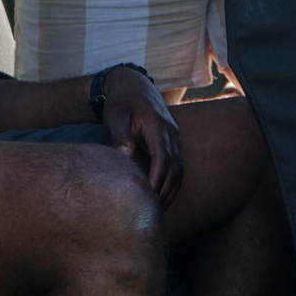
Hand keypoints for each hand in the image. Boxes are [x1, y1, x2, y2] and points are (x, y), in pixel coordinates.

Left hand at [101, 66, 183, 207]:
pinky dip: (172, 182)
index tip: (148, 197)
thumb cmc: (121, 100)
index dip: (157, 180)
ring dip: (171, 190)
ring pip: (179, 169)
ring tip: (157, 209)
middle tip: (151, 211)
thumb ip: (121, 136)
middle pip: (175, 168)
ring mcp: (174, 135)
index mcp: (158, 125)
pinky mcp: (172, 140)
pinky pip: (177, 165)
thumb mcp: (115, 115)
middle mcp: (171, 132)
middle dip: (165, 191)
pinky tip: (161, 194)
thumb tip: (126, 157)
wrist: (132, 83)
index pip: (163, 159)